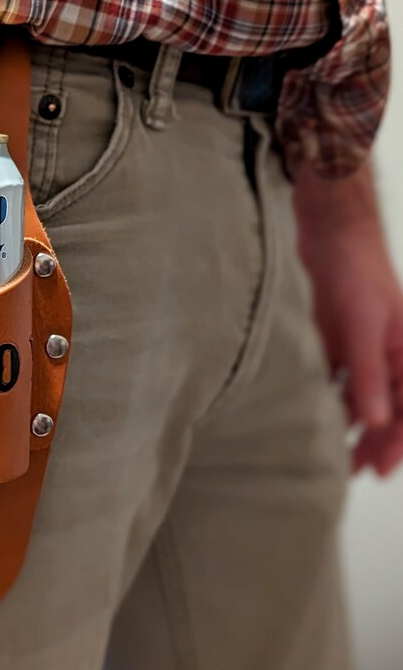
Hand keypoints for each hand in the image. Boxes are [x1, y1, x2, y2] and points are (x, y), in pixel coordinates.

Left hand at [295, 163, 402, 476]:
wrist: (331, 235)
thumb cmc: (359, 276)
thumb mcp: (365, 329)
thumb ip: (371, 375)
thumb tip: (376, 422)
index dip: (396, 444)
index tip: (379, 471)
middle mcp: (387, 356)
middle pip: (385, 408)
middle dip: (372, 440)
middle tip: (350, 470)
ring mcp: (359, 348)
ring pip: (358, 395)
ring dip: (348, 421)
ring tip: (330, 450)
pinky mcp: (334, 339)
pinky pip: (333, 376)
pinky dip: (327, 395)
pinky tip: (311, 412)